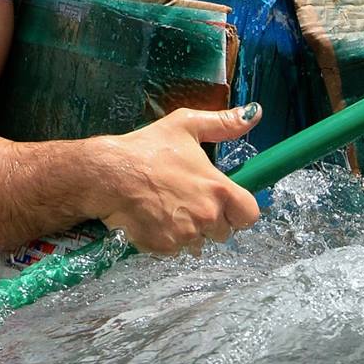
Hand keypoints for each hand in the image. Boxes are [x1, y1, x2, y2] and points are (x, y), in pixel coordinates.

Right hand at [91, 104, 262, 254]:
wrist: (109, 174)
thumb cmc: (147, 148)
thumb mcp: (186, 125)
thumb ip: (224, 123)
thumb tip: (254, 113)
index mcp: (218, 189)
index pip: (249, 215)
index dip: (239, 210)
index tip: (225, 202)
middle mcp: (206, 216)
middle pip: (224, 231)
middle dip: (211, 220)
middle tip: (189, 200)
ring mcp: (185, 235)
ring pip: (199, 243)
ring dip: (190, 231)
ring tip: (169, 208)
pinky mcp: (165, 248)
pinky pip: (176, 250)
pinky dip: (168, 239)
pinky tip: (155, 218)